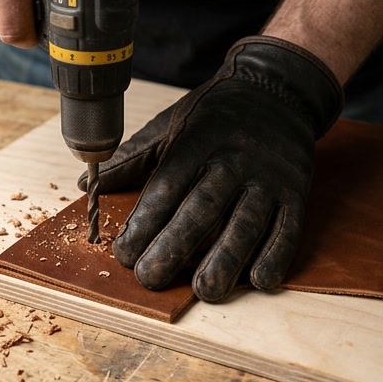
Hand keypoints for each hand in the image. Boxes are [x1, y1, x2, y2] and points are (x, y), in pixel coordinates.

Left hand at [83, 37, 343, 301]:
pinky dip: (275, 256)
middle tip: (151, 278)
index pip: (166, 188)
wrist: (278, 91)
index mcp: (196, 143)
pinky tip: (257, 280)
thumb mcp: (172, 125)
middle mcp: (233, 161)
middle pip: (203, 209)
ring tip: (206, 290)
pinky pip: (288, 230)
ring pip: (246, 224)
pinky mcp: (295, 195)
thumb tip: (87, 185)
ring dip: (226, 260)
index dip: (144, 223)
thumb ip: (135, 158)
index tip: (124, 254)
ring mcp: (268, 180)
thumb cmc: (216, 116)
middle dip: (175, 247)